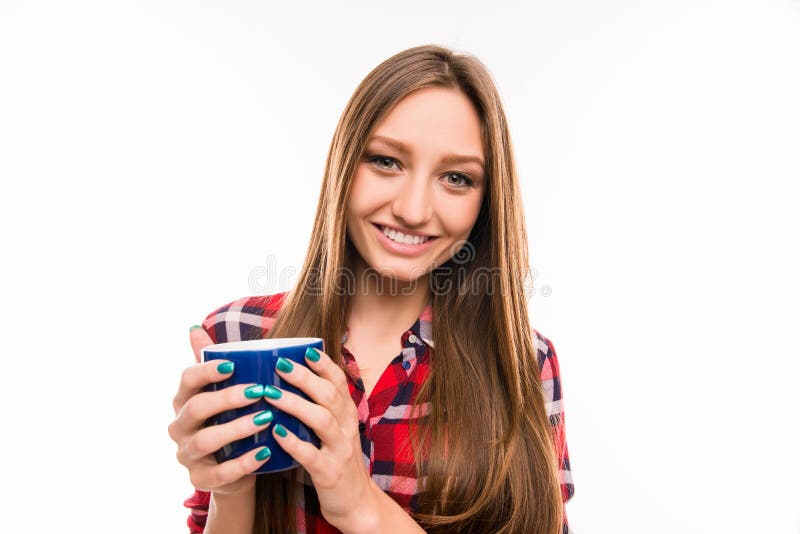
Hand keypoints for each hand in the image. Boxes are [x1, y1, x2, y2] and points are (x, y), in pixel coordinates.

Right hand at [167, 326, 272, 495]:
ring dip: (236, 428)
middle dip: (227, 398)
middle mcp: (180, 426)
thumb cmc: (227, 420)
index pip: (187, 380)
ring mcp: (187, 454)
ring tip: (266, 419)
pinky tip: (264, 452)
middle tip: (259, 391)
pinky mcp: (200, 479)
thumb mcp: (219, 391)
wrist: (232, 468)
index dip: (207, 371)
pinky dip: (242, 463)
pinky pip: (219, 473)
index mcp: (184, 399)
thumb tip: (194, 327)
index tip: (232, 365)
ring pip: (206, 440)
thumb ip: (211, 362)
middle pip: (196, 408)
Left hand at [266, 347, 378, 530]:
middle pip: (329, 396)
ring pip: (322, 420)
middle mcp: (347, 427)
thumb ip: (319, 407)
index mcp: (347, 414)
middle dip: (305, 378)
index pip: (339, 382)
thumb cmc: (336, 459)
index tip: (306, 350)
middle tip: (280, 364)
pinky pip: (311, 455)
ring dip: (296, 405)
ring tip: (270, 395)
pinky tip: (275, 434)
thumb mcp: (335, 429)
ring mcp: (340, 450)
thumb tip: (289, 380)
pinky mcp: (330, 472)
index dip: (324, 365)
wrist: (356, 502)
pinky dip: (293, 443)